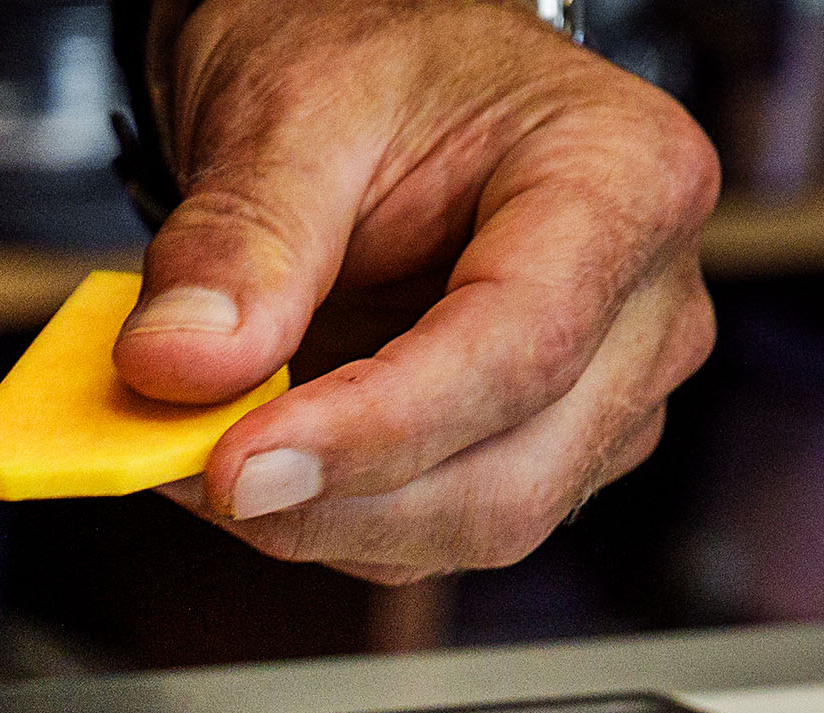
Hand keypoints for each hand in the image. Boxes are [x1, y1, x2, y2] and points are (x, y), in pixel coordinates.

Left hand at [112, 0, 719, 583]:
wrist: (387, 88)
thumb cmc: (372, 67)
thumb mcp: (291, 110)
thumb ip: (237, 241)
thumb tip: (177, 370)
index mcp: (626, 183)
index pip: (519, 350)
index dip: (371, 432)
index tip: (234, 467)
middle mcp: (646, 307)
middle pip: (506, 479)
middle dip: (327, 502)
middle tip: (177, 466)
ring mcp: (606, 396)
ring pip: (468, 528)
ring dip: (314, 520)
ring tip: (196, 448)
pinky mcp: (540, 453)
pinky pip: (430, 534)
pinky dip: (323, 519)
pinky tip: (251, 459)